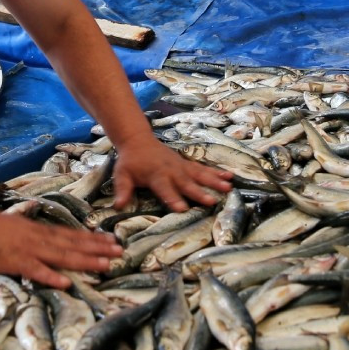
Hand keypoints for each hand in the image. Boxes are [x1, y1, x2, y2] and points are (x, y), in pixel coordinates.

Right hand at [0, 210, 122, 289]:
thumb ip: (39, 234)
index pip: (73, 235)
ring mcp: (31, 250)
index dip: (93, 239)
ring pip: (62, 256)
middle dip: (98, 249)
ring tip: (104, 264)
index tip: (113, 241)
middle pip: (74, 245)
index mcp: (43, 232)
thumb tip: (55, 238)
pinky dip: (51, 276)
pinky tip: (66, 283)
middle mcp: (42, 240)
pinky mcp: (17, 262)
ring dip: (84, 260)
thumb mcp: (23, 226)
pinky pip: (36, 271)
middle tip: (120, 252)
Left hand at [111, 138, 232, 211]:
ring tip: (228, 188)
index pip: (165, 189)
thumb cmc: (130, 162)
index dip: (173, 199)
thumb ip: (122, 190)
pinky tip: (230, 176)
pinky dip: (216, 171)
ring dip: (214, 181)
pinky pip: (203, 168)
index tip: (182, 209)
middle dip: (199, 193)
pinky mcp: (187, 163)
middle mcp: (172, 171)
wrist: (138, 140)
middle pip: (187, 183)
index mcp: (155, 176)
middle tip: (211, 202)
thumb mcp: (121, 174)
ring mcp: (181, 166)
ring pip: (200, 174)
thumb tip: (118, 205)